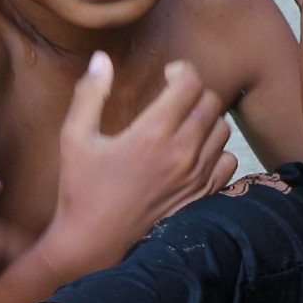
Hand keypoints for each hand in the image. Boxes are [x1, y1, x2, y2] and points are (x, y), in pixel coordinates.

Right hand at [43, 54, 237, 277]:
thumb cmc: (81, 190)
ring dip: (207, 119)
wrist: (93, 244)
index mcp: (151, 133)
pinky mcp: (201, 197)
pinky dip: (217, 151)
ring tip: (185, 123)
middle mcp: (181, 153)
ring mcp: (195, 178)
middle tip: (175, 97)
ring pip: (222, 129)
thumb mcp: (74, 138)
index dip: (182, 70)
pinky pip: (228, 161)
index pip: (189, 84)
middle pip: (210, 101)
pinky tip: (195, 153)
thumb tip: (101, 58)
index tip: (168, 75)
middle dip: (194, 91)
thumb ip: (90, 94)